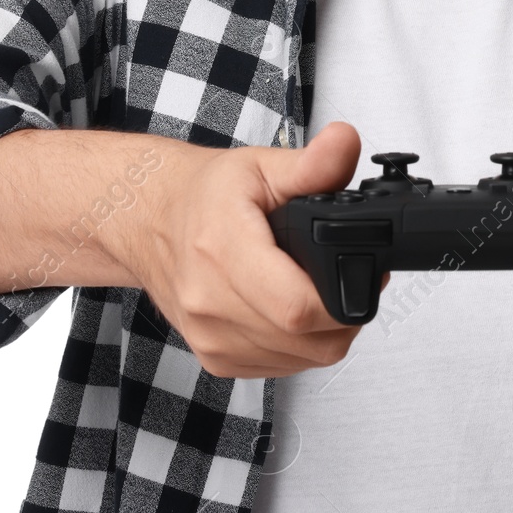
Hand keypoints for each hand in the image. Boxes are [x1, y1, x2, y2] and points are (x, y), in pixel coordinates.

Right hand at [107, 121, 375, 378]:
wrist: (150, 222)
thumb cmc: (202, 195)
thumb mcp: (261, 165)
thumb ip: (312, 163)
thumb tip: (346, 143)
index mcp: (222, 251)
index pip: (296, 307)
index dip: (342, 298)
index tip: (362, 274)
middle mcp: (210, 303)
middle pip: (305, 339)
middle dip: (344, 314)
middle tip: (349, 278)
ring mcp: (210, 338)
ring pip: (300, 360)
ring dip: (324, 333)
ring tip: (320, 289)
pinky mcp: (215, 359)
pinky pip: (280, 369)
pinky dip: (300, 346)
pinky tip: (295, 311)